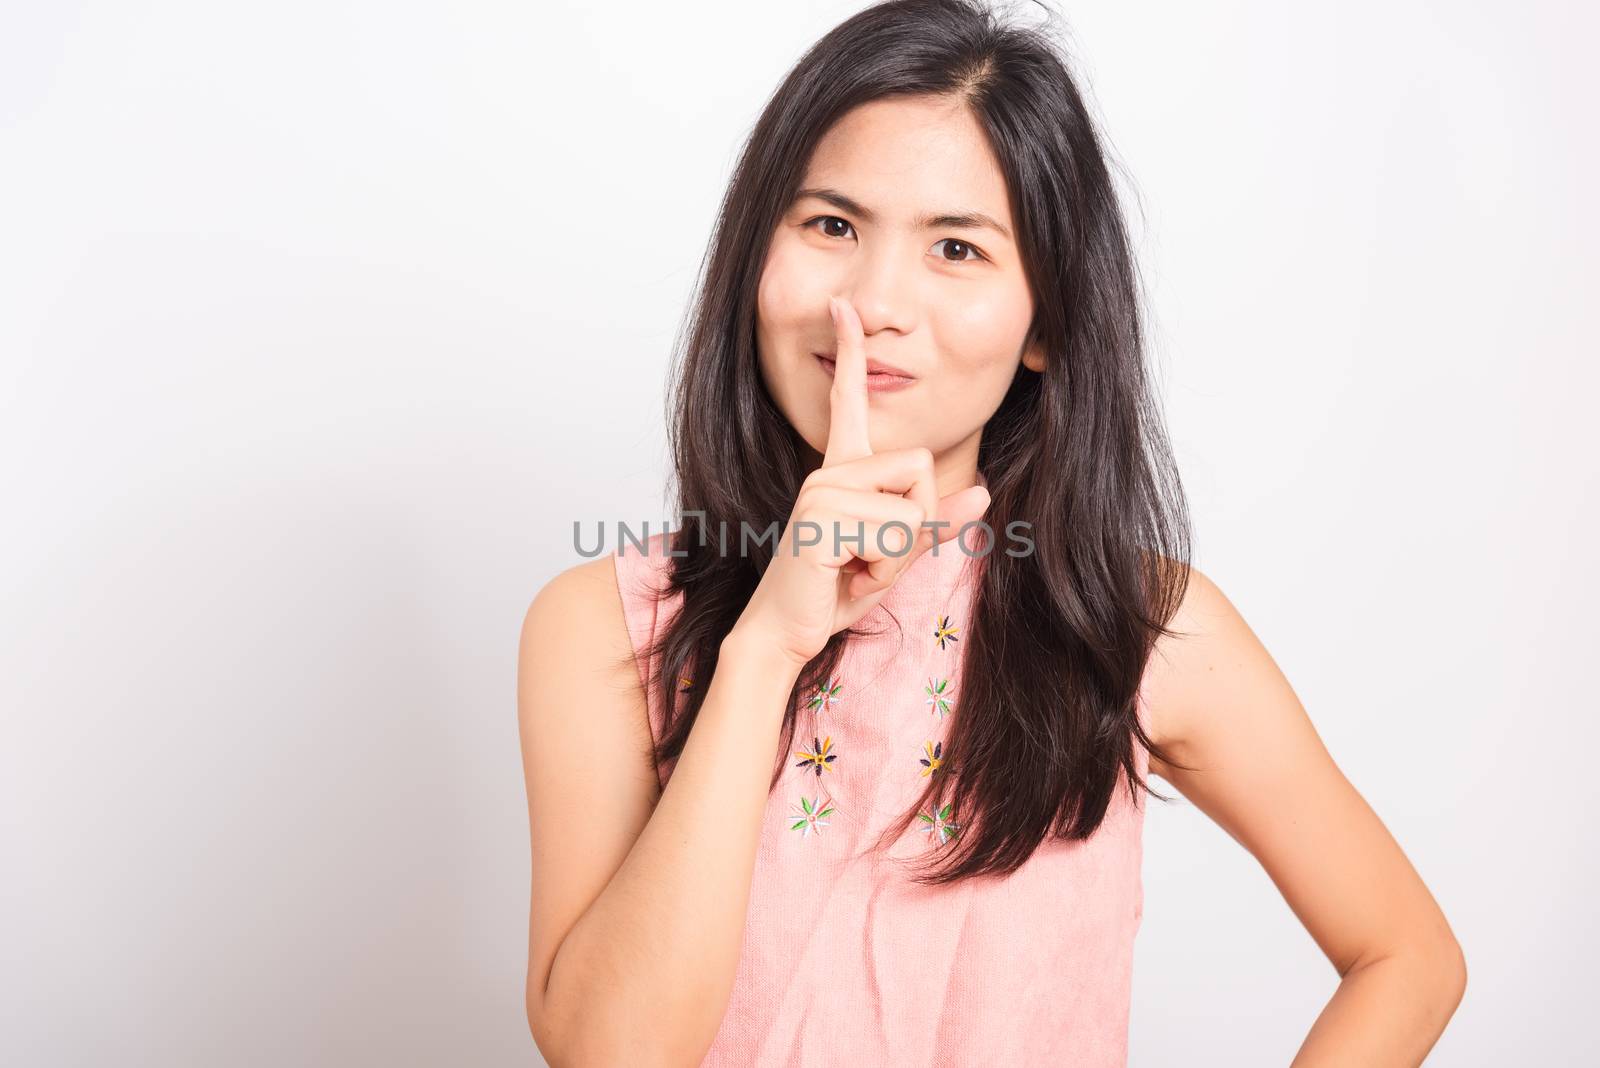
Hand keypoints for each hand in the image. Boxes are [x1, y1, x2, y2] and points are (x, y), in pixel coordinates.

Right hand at [733, 295, 990, 669]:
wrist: (786, 632)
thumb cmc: (835, 590)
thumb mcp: (896, 556)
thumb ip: (934, 524)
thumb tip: (983, 493)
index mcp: (842, 469)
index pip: (850, 403)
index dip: (853, 355)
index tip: (842, 309)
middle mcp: (830, 470)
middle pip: (921, 465)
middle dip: (917, 521)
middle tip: (872, 555)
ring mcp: (823, 491)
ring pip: (913, 507)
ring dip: (899, 554)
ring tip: (857, 567)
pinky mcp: (822, 519)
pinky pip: (895, 535)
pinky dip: (885, 569)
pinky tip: (846, 576)